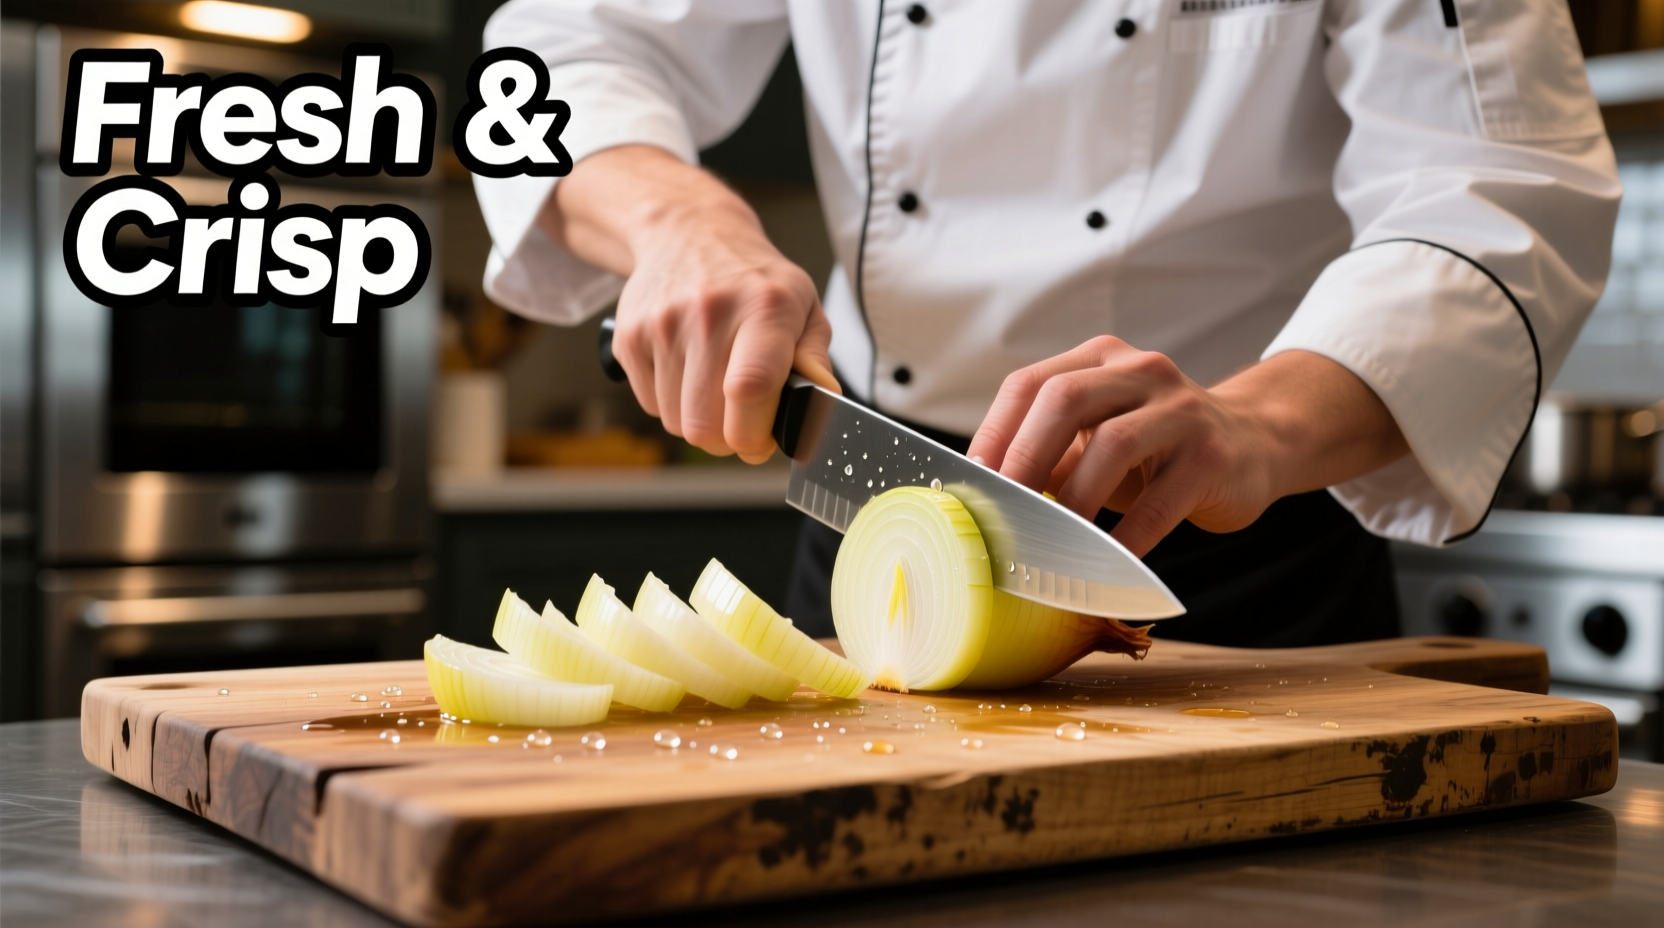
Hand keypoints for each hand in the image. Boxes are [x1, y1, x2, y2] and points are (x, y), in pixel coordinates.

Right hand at [539, 145, 838, 462]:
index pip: (750, 389)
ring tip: (715, 385)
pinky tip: (687, 371)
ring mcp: (662, 326)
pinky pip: (651, 406)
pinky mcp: (628, 338)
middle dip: (728, 439)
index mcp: (765, 307)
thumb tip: (824, 401)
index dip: (754, 435)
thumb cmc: (754, 280)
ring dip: (699, 421)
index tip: (762, 441)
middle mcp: (709, 314)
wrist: (688, 234)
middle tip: (742, 420)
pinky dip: (671, 403)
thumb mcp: (803, 307)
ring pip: (677, 423)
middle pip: (705, 425)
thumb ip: (815, 359)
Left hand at [965, 337, 1408, 556]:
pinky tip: (1104, 563)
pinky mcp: (1214, 456)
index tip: (970, 485)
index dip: (994, 434)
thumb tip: (982, 500)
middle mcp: (1141, 372)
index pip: (1029, 384)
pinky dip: (1125, 538)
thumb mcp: (1096, 438)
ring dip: (1073, 502)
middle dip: (1024, 460)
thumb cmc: (1154, 451)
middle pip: (1064, 400)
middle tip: (1003, 513)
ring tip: (1052, 542)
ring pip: (1113, 445)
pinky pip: (1160, 502)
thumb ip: (1048, 454)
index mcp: (1099, 359)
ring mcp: (1183, 409)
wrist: (1254, 445)